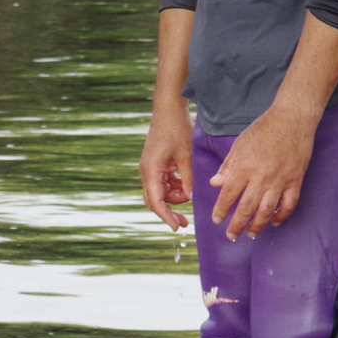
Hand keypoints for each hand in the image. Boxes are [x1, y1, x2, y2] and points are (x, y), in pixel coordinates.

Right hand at [139, 106, 192, 230]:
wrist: (168, 110)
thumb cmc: (176, 129)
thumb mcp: (186, 155)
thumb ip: (187, 179)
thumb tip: (190, 198)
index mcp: (151, 171)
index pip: (156, 201)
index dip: (166, 216)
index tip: (176, 227)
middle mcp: (147, 173)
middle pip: (155, 200)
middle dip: (169, 211)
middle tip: (185, 222)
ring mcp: (150, 169)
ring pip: (160, 193)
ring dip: (174, 197)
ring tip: (190, 194)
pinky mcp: (155, 166)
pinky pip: (163, 183)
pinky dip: (174, 187)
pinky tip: (185, 185)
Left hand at [209, 103, 317, 240]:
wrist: (293, 118)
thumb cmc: (264, 129)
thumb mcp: (239, 145)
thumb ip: (227, 167)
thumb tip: (215, 184)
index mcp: (244, 167)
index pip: (228, 195)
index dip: (221, 210)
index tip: (217, 220)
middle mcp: (261, 176)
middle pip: (246, 207)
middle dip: (237, 225)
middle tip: (231, 236)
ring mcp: (280, 179)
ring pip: (267, 210)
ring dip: (257, 225)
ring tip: (250, 234)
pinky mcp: (296, 179)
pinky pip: (289, 203)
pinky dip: (282, 215)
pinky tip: (274, 222)